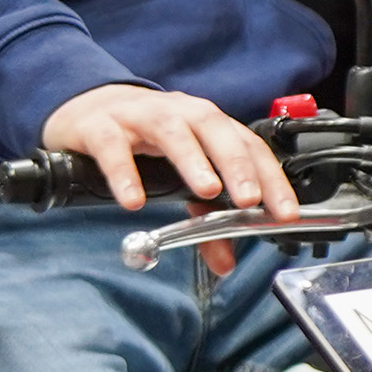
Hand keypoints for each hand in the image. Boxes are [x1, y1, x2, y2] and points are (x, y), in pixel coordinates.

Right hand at [39, 82, 295, 223]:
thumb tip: (225, 262)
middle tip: (250, 198)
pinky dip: (124, 172)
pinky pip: (113, 146)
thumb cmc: (143, 141)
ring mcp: (138, 116)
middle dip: (236, 163)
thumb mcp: (178, 179)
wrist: (87, 109)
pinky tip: (134, 200)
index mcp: (205, 124)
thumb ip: (203, 219)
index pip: (248, 145)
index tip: (284, 213)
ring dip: (192, 159)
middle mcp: (178, 113)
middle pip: (214, 128)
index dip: (270, 178)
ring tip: (206, 191)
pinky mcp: (99, 127)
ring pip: (171, 128)